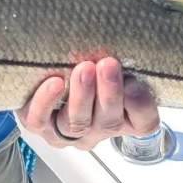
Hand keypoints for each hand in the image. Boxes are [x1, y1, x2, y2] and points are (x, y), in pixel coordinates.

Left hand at [19, 56, 158, 151]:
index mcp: (121, 118)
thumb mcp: (107, 64)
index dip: (141, 104)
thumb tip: (123, 50)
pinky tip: (54, 83)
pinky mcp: (39, 125)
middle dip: (110, 93)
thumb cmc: (84, 69)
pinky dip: (47, 102)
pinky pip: (41, 120)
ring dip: (82, 95)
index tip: (134, 81)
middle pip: (109, 122)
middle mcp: (96, 130)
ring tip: (84, 69)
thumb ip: (120, 64)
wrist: (41, 79)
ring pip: (77, 123)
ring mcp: (66, 132)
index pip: (144, 122)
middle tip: (109, 65)